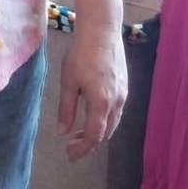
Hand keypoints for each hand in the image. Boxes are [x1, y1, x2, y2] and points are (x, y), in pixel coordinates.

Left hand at [57, 25, 127, 161]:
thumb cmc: (81, 55)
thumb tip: (62, 132)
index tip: (70, 155)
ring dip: (98, 132)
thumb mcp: (68, 81)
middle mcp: (116, 103)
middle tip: (72, 146)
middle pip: (106, 133)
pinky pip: (117, 111)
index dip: (82, 149)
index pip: (94, 136)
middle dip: (89, 143)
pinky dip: (105, 120)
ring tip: (80, 133)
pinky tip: (93, 114)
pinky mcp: (125, 86)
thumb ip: (66, 108)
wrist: (102, 32)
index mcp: (101, 104)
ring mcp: (123, 94)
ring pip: (113, 123)